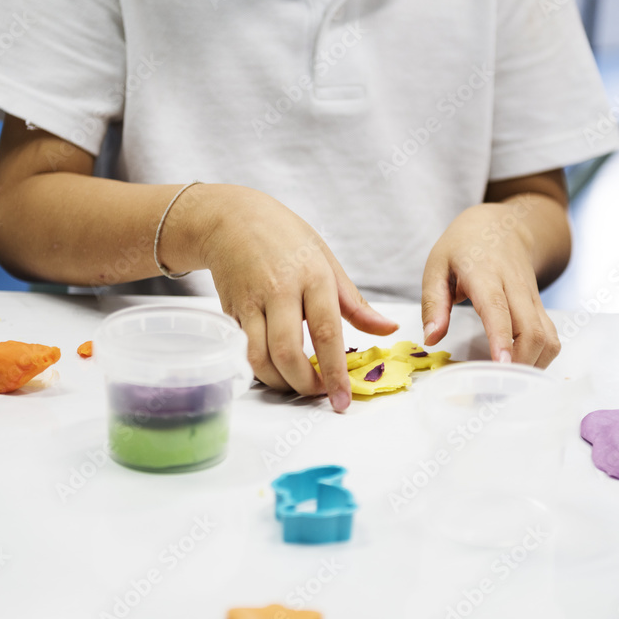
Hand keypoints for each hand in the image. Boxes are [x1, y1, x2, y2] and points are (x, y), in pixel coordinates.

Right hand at [200, 186, 397, 410]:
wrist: (231, 219)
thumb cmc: (285, 238)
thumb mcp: (326, 260)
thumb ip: (355, 303)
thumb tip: (388, 329)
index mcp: (312, 276)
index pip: (326, 333)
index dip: (335, 372)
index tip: (343, 400)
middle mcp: (279, 290)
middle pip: (288, 352)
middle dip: (304, 385)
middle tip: (319, 394)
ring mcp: (251, 302)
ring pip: (259, 358)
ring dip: (279, 383)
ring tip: (297, 386)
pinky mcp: (231, 312)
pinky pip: (243, 351)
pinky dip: (260, 370)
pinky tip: (276, 371)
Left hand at [421, 201, 561, 367]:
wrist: (502, 225)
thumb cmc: (462, 246)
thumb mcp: (437, 266)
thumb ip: (433, 303)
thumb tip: (431, 338)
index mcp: (484, 273)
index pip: (497, 307)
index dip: (501, 337)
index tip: (501, 364)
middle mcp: (515, 286)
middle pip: (531, 328)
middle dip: (520, 362)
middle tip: (497, 386)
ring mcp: (532, 297)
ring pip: (547, 335)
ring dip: (533, 364)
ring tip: (509, 382)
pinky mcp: (540, 307)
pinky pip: (551, 336)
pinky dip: (541, 358)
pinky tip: (521, 368)